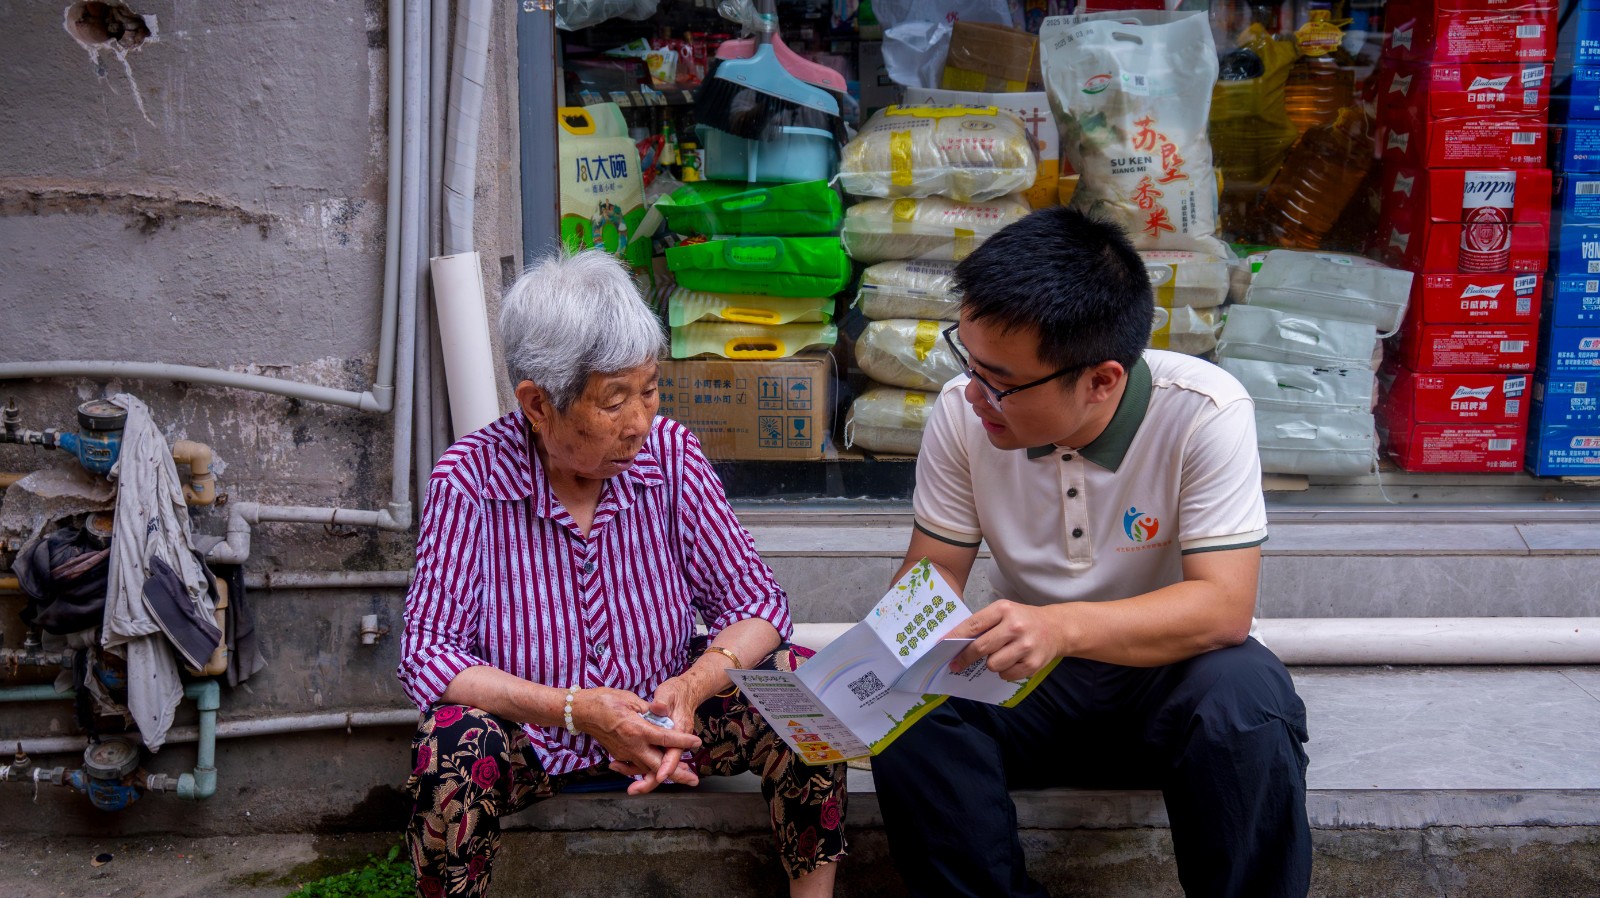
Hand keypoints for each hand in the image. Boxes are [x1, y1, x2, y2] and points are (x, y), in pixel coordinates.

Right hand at [572, 687, 701, 794]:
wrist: (582, 711)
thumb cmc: (605, 700)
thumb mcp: (631, 699)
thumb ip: (649, 709)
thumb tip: (663, 714)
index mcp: (637, 730)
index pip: (666, 738)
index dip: (683, 741)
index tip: (696, 743)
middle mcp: (632, 746)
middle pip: (659, 767)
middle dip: (677, 774)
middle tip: (694, 780)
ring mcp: (624, 753)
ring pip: (648, 770)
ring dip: (665, 774)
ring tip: (683, 775)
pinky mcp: (618, 755)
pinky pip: (637, 766)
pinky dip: (650, 770)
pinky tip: (659, 770)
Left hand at [946, 600, 1062, 681]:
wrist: (1057, 628)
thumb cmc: (1024, 620)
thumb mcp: (1004, 612)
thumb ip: (983, 624)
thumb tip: (955, 642)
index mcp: (1004, 609)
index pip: (972, 625)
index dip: (954, 638)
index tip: (941, 647)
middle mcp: (1015, 626)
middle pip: (980, 648)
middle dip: (965, 658)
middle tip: (956, 664)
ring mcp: (1025, 646)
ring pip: (992, 665)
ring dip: (991, 664)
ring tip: (1000, 655)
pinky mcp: (1033, 663)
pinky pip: (1006, 674)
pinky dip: (1005, 671)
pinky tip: (1012, 661)